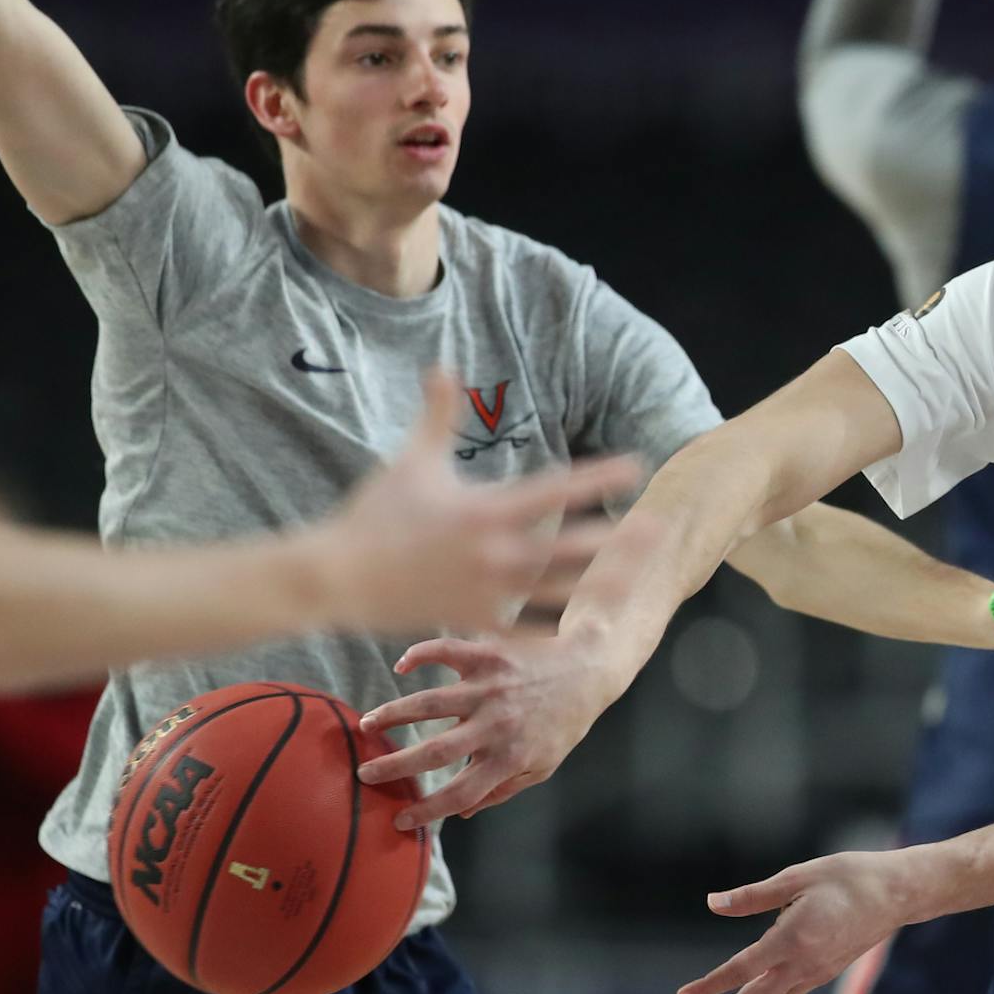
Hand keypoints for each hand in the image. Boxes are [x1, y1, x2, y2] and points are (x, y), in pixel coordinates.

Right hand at [320, 373, 638, 639]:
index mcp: (484, 510)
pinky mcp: (470, 618)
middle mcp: (493, 552)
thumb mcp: (412, 460)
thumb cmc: (373, 514)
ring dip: (597, 583)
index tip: (633, 466)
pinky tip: (584, 627)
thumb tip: (444, 366)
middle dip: (615, 538)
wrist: (334, 576)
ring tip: (636, 580)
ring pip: (555, 589)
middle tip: (658, 530)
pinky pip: (521, 628)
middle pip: (568, 546)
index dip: (597, 478)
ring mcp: (484, 591)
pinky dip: (552, 628)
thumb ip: (437, 414)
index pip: (555, 489)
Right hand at [356, 624, 624, 826]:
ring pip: (430, 703)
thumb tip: (461, 812)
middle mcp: (496, 724)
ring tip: (366, 724)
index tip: (398, 819)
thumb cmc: (563, 724)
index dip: (427, 810)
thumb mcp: (541, 766)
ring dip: (393, 714)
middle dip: (395, 766)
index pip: (460, 792)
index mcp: (509, 757)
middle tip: (364, 774)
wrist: (588, 671)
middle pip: (435, 751)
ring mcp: (490, 687)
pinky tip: (402, 665)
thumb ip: (501, 790)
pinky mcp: (488, 655)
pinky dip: (420, 655)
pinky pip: (446, 652)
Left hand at [674, 850, 920, 993]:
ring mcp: (817, 973)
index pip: (741, 970)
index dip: (709, 985)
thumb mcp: (797, 876)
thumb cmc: (848, 876)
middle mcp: (804, 965)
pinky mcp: (825, 973)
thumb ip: (752, 896)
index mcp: (794, 939)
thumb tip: (712, 904)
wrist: (898, 893)